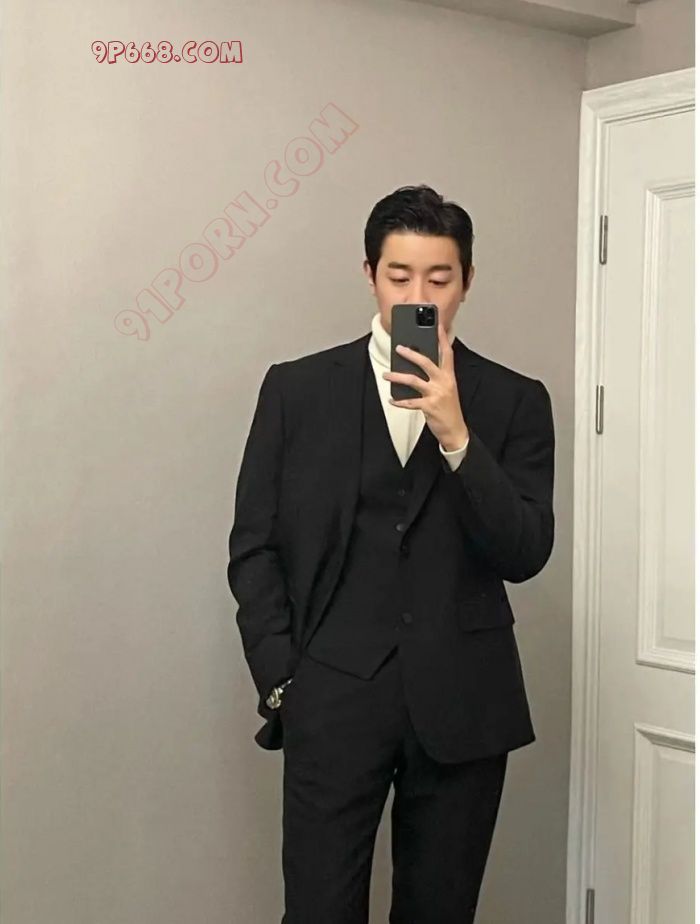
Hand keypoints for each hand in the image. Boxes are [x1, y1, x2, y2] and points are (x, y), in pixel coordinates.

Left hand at [382, 320, 468, 450]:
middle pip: (426, 363)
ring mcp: (436, 394)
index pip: (447, 353)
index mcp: (449, 376)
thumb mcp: (447, 389)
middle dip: (411, 354)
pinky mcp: (429, 407)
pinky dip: (399, 401)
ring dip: (397, 377)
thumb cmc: (449, 408)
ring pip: (414, 381)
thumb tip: (417, 367)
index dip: (442, 339)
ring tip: (386, 374)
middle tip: (398, 348)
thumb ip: (436, 377)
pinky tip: (391, 400)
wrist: (455, 430)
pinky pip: (410, 402)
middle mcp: (444, 382)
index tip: (437, 326)